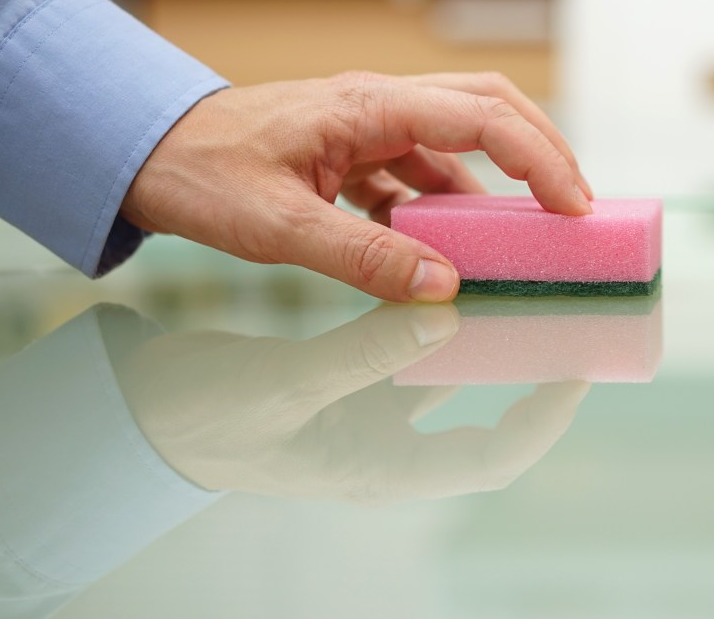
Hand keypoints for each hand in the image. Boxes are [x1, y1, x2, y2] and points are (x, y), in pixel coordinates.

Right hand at [111, 302, 589, 500]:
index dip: (542, 419)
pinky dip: (429, 293)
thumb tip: (447, 309)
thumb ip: (365, 351)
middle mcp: (388, 437)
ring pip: (450, 357)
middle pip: (484, 404)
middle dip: (527, 352)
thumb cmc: (198, 421)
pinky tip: (444, 248)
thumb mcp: (281, 387)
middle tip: (567, 298)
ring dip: (482, 311)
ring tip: (519, 259)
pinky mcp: (350, 374)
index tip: (580, 370)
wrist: (134, 413)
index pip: (489, 457)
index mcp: (380, 465)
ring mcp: (370, 406)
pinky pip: (408, 332)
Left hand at [121, 71, 592, 303]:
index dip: (541, 160)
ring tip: (527, 230)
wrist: (141, 150)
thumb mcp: (279, 227)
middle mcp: (380, 102)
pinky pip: (423, 166)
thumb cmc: (201, 175)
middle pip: (491, 105)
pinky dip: (450, 200)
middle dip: (543, 150)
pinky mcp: (357, 146)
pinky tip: (447, 243)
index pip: (484, 118)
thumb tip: (444, 287)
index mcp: (369, 105)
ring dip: (501, 178)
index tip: (575, 208)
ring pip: (462, 134)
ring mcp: (370, 121)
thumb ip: (364, 257)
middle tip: (578, 205)